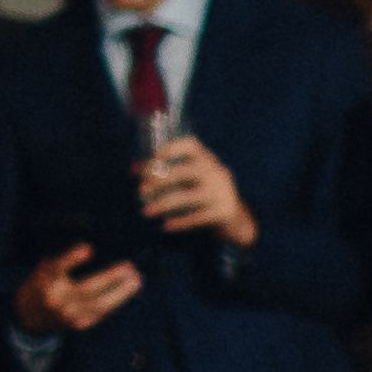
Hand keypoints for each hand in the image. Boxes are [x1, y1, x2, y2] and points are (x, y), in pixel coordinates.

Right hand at [16, 241, 143, 336]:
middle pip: (86, 288)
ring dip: (122, 292)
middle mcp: (57, 298)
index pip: (59, 267)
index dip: (72, 258)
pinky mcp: (80, 324)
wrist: (29, 316)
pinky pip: (102, 312)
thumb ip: (64, 260)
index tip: (88, 248)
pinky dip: (117, 300)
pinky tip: (129, 290)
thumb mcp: (45, 268)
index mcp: (45, 280)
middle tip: (129, 266)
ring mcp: (69, 314)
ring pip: (100, 304)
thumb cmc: (42, 283)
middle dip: (110, 278)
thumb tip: (95, 244)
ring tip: (137, 280)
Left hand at [133, 132, 257, 249]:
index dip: (171, 148)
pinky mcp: (223, 212)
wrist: (238, 220)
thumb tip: (134, 169)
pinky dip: (180, 223)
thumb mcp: (192, 180)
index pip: (192, 145)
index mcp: (208, 160)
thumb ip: (167, 173)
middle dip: (160, 180)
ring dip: (163, 204)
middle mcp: (216, 173)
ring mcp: (221, 192)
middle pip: (185, 171)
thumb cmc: (206, 194)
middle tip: (141, 190)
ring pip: (187, 197)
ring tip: (146, 212)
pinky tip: (166, 226)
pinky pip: (197, 217)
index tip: (154, 157)